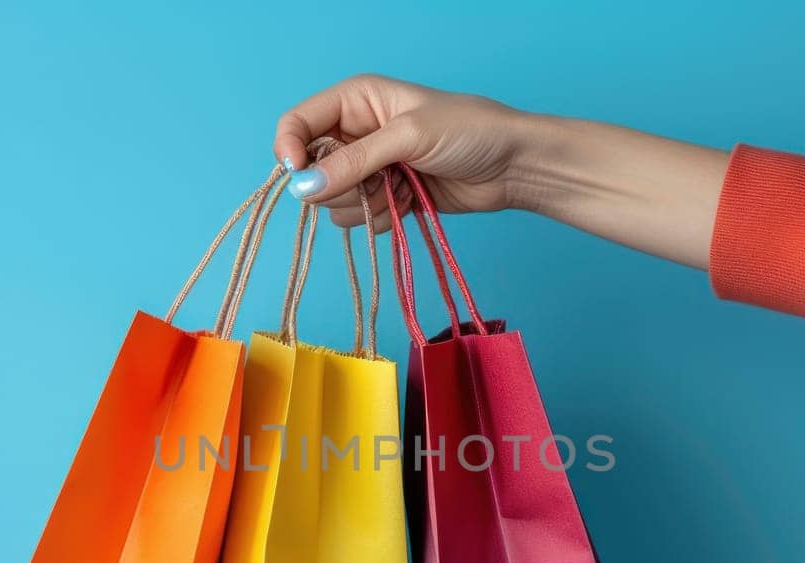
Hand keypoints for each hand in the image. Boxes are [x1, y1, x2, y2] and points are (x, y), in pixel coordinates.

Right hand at [272, 75, 539, 228]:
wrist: (514, 166)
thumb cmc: (469, 131)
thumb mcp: (408, 136)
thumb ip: (354, 161)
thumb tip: (304, 187)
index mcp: (356, 100)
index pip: (297, 124)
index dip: (290, 150)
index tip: (300, 177)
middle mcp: (356, 133)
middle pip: (311, 170)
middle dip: (339, 182)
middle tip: (379, 178)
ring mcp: (370, 169)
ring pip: (332, 200)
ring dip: (364, 202)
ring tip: (402, 187)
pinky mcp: (385, 199)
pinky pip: (357, 219)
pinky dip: (380, 217)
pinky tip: (410, 201)